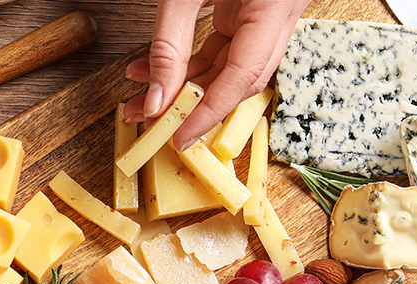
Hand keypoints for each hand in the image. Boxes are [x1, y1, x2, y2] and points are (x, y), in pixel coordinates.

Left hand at [125, 0, 309, 149]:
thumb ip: (168, 44)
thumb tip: (153, 97)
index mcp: (275, 6)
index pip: (243, 76)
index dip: (210, 112)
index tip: (180, 137)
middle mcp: (279, 15)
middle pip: (238, 78)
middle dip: (191, 103)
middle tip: (149, 122)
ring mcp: (266, 14)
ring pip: (228, 66)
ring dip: (183, 84)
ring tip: (137, 96)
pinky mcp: (250, 10)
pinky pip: (222, 46)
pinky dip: (188, 61)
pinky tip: (151, 71)